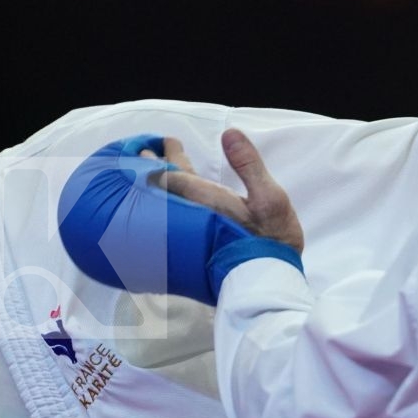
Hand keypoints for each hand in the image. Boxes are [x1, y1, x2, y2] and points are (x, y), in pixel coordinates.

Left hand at [153, 129, 304, 253]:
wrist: (267, 284)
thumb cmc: (272, 240)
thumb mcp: (269, 198)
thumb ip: (248, 164)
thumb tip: (229, 133)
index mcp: (205, 200)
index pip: (175, 173)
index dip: (168, 156)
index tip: (163, 142)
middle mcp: (192, 215)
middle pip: (166, 187)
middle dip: (156, 167)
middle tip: (145, 152)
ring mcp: (192, 232)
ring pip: (170, 203)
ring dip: (161, 185)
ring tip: (153, 174)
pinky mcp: (196, 246)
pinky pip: (174, 219)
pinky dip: (168, 205)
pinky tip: (170, 206)